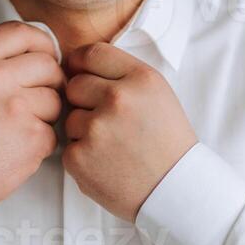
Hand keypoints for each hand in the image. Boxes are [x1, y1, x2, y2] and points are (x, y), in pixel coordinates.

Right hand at [0, 21, 65, 205]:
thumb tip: (40, 48)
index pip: (21, 32)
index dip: (40, 43)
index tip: (44, 56)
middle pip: (47, 64)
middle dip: (49, 82)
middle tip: (32, 99)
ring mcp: (15, 107)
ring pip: (55, 98)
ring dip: (45, 114)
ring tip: (16, 127)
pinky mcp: (32, 136)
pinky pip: (54, 131)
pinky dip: (41, 141)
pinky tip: (16, 147)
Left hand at [62, 42, 197, 222]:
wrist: (176, 191)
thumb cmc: (167, 142)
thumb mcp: (157, 95)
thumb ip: (121, 75)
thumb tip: (76, 64)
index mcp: (140, 78)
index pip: (92, 53)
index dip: (81, 62)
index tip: (80, 72)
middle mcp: (118, 98)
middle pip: (74, 85)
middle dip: (83, 100)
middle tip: (107, 120)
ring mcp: (97, 128)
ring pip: (70, 118)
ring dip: (84, 130)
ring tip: (113, 146)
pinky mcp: (80, 157)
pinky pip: (68, 147)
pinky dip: (83, 157)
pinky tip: (107, 164)